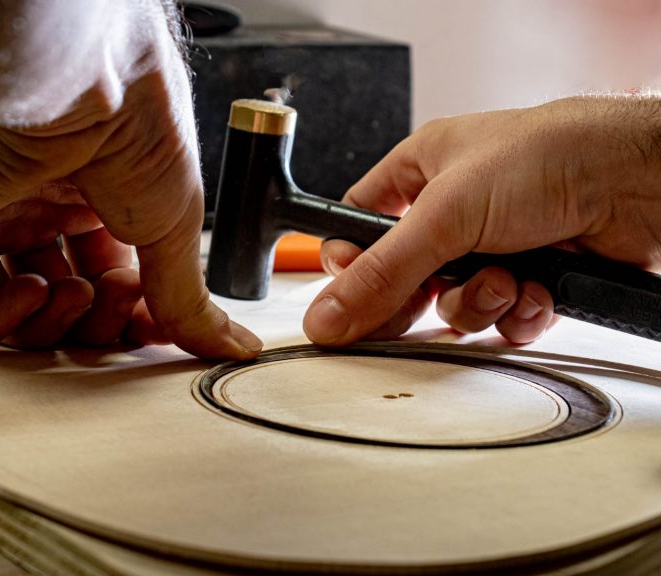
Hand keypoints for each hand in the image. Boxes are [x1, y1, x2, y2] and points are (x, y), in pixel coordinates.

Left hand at [0, 29, 261, 358]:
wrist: (91, 90)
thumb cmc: (140, 135)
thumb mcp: (176, 232)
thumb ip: (190, 301)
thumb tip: (233, 345)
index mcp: (93, 205)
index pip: (102, 281)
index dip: (126, 317)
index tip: (152, 330)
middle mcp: (38, 210)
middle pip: (58, 299)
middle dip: (95, 320)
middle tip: (119, 301)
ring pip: (2, 307)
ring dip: (47, 324)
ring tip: (77, 293)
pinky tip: (35, 294)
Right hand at [303, 96, 660, 344]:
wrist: (635, 179)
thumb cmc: (545, 157)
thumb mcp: (444, 214)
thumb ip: (381, 273)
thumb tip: (326, 315)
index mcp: (421, 173)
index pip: (360, 226)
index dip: (352, 264)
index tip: (351, 295)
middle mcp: (453, 211)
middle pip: (405, 277)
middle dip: (423, 295)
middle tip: (426, 299)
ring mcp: (492, 245)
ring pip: (455, 304)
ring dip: (479, 303)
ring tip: (504, 279)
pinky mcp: (530, 275)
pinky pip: (501, 317)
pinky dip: (517, 312)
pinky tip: (535, 290)